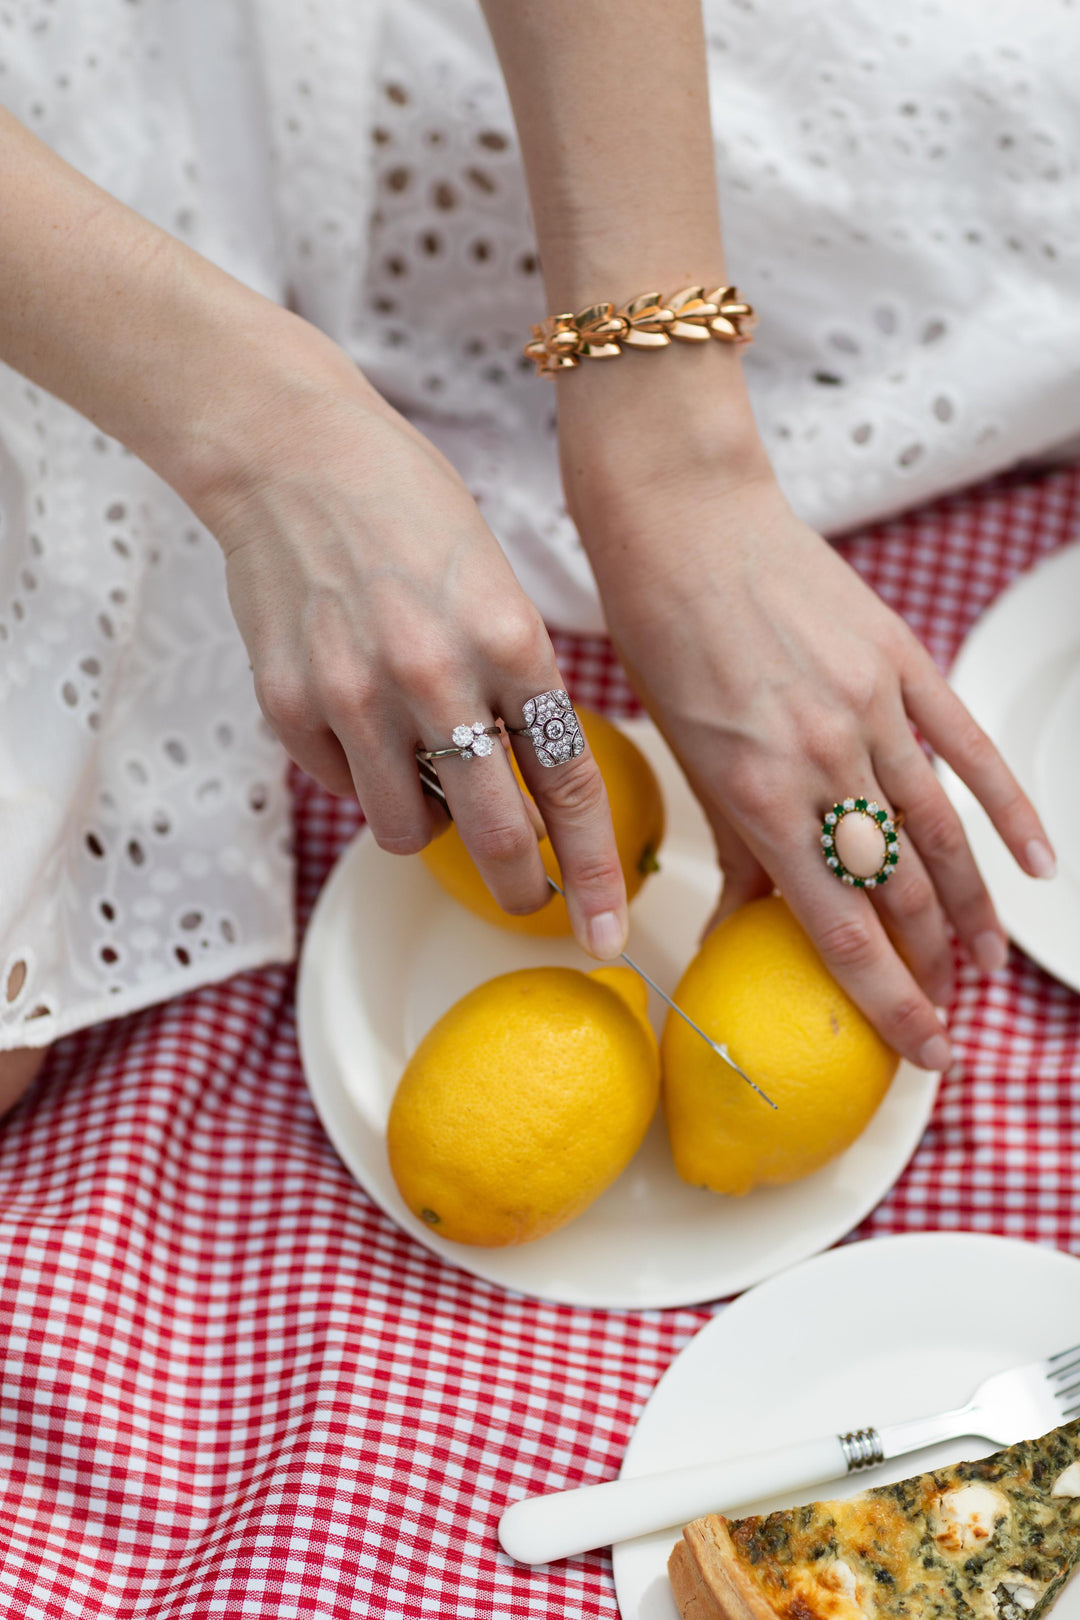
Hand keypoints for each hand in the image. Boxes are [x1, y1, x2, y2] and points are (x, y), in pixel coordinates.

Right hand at [183, 318, 627, 958]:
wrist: (291, 454)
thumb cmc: (410, 512)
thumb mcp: (497, 587)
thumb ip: (519, 684)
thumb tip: (529, 786)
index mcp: (511, 640)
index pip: (569, 784)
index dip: (595, 870)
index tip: (608, 928)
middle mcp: (437, 677)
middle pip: (495, 836)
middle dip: (522, 889)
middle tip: (531, 901)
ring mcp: (356, 695)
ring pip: (407, 832)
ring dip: (429, 824)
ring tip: (426, 769)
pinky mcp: (289, 706)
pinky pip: (343, 789)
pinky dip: (365, 777)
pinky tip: (362, 718)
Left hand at [559, 380, 1054, 1067]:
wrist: (686, 524)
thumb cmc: (664, 642)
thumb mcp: (688, 759)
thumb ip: (735, 849)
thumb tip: (741, 932)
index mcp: (758, 796)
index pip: (841, 928)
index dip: (889, 1000)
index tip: (922, 1049)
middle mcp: (824, 761)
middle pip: (901, 890)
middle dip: (929, 966)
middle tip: (944, 1013)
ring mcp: (872, 709)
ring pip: (941, 832)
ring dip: (970, 909)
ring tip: (984, 965)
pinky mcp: (901, 663)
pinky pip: (967, 749)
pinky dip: (1007, 808)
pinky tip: (1035, 862)